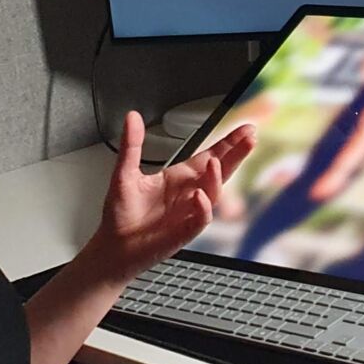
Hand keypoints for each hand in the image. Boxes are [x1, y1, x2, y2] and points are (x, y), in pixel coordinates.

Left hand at [91, 111, 256, 283]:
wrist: (113, 247)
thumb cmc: (122, 215)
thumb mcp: (125, 173)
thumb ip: (132, 145)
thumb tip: (132, 117)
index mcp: (179, 179)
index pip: (210, 157)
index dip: (228, 144)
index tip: (245, 129)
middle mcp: (188, 194)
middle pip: (220, 172)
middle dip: (235, 156)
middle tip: (249, 139)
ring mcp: (188, 213)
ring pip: (212, 194)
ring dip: (216, 179)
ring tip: (216, 163)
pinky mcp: (183, 233)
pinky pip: (200, 220)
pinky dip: (202, 208)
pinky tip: (200, 196)